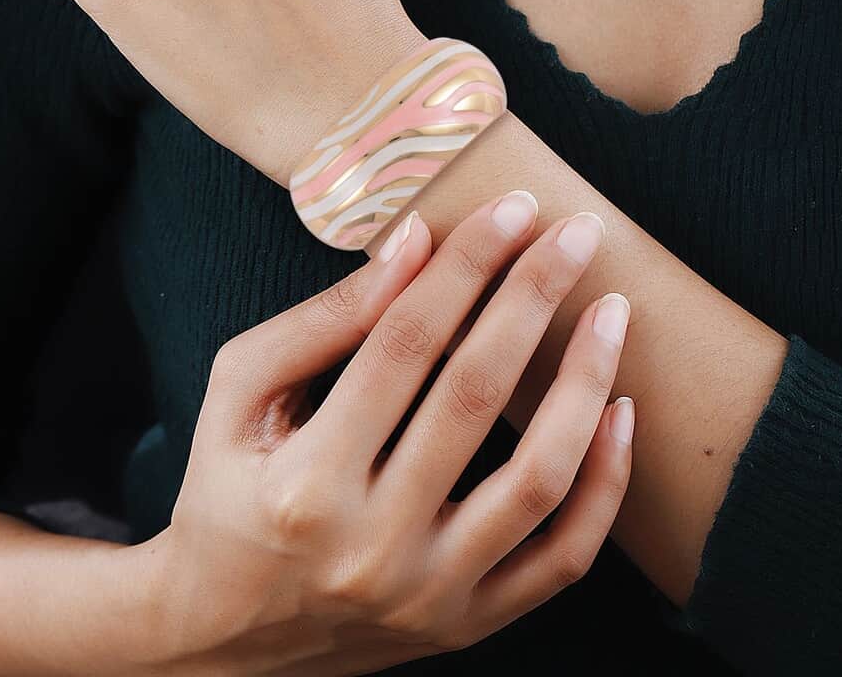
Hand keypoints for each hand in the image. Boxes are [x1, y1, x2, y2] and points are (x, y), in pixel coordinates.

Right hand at [127, 190, 633, 674]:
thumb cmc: (227, 491)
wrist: (223, 637)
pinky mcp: (467, 624)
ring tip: (614, 311)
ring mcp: (428, 596)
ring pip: (536, 481)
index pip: (400, 344)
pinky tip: (618, 412)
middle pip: (472, 396)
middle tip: (578, 232)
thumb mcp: (239, 393)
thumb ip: (323, 320)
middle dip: (533, 297)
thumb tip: (414, 243)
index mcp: (303, 482)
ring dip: (584, 383)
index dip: (462, 267)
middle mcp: (369, 546)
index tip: (510, 207)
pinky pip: (562, 558)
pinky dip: (604, 486)